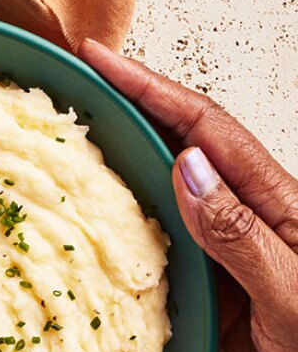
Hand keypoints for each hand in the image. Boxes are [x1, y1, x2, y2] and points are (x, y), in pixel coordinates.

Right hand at [79, 40, 297, 351]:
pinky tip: (104, 228)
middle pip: (184, 145)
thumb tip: (186, 165)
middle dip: (132, 108)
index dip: (150, 88)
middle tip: (76, 89)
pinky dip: (131, 227)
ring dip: (124, 164)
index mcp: (276, 201)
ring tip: (75, 145)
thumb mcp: (289, 292)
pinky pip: (167, 244)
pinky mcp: (221, 290)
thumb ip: (238, 231)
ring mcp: (234, 252)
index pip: (205, 129)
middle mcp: (252, 217)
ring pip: (169, 193)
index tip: (101, 59)